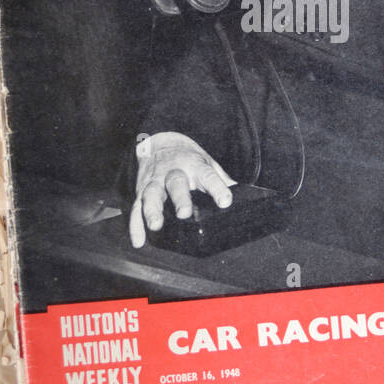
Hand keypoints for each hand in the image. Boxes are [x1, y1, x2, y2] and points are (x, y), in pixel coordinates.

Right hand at [129, 131, 234, 247]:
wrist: (161, 142)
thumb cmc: (190, 159)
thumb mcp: (208, 165)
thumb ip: (223, 182)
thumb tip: (248, 199)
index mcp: (195, 166)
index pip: (208, 176)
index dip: (217, 189)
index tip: (225, 201)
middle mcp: (174, 172)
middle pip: (176, 183)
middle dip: (180, 198)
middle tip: (184, 213)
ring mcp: (155, 181)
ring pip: (152, 193)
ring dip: (152, 209)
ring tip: (155, 225)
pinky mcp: (141, 190)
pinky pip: (135, 207)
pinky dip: (135, 225)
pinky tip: (139, 241)